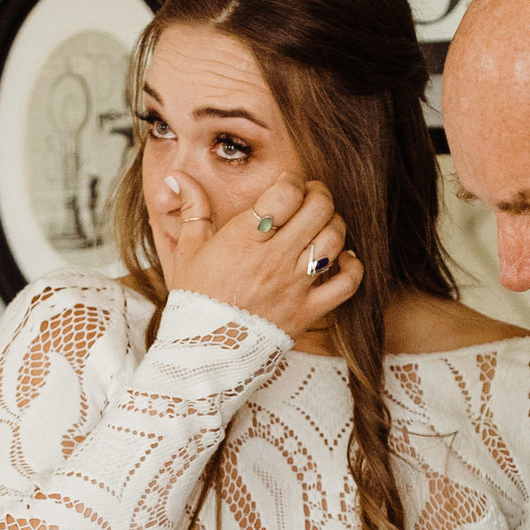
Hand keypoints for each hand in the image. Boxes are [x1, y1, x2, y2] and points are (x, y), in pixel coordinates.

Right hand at [159, 171, 361, 338]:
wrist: (204, 351)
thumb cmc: (196, 299)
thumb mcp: (189, 250)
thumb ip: (192, 208)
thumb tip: (177, 177)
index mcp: (244, 239)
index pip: (286, 193)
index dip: (292, 180)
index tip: (285, 184)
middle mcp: (274, 259)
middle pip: (318, 209)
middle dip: (318, 194)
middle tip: (310, 196)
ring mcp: (295, 285)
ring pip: (334, 239)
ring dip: (334, 223)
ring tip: (321, 223)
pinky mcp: (309, 310)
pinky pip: (347, 284)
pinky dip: (352, 266)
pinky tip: (342, 258)